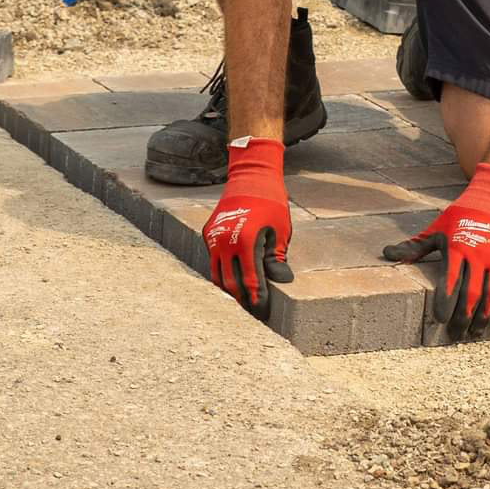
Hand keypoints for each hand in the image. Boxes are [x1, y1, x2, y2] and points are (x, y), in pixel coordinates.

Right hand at [203, 137, 293, 319]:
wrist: (250, 176)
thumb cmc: (271, 202)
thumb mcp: (280, 230)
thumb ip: (276, 258)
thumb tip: (281, 281)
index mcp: (247, 241)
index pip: (252, 279)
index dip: (258, 298)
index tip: (263, 311)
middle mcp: (225, 241)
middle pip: (230, 282)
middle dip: (241, 299)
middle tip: (251, 312)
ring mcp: (213, 238)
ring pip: (216, 274)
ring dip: (228, 289)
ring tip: (240, 302)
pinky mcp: (208, 233)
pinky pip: (213, 260)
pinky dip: (221, 272)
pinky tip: (231, 281)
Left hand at [382, 162, 489, 338]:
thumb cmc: (459, 217)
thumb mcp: (435, 229)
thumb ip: (414, 247)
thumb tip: (387, 254)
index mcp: (457, 247)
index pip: (451, 279)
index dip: (446, 302)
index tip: (440, 320)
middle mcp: (479, 255)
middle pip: (472, 292)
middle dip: (463, 317)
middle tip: (455, 334)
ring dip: (483, 316)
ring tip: (473, 333)